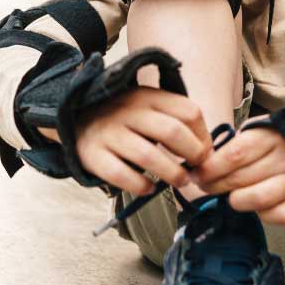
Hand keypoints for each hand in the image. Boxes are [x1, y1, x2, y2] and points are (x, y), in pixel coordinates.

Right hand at [75, 87, 212, 195]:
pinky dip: (140, 186)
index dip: (203, 136)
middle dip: (192, 155)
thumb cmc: (123, 119)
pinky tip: (149, 188)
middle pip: (171, 132)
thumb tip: (208, 150)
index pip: (188, 111)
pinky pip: (121, 174)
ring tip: (179, 181)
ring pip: (148, 156)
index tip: (205, 154)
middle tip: (196, 170)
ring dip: (171, 174)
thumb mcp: (148, 107)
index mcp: (147, 96)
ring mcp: (109, 132)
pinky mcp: (93, 154)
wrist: (76, 119)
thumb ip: (176, 120)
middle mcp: (128, 111)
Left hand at [191, 115, 284, 224]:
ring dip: (237, 201)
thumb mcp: (259, 130)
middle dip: (215, 185)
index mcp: (269, 137)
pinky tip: (257, 206)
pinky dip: (264, 214)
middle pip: (241, 179)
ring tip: (231, 197)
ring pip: (258, 199)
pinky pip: (280, 215)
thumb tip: (205, 163)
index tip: (198, 173)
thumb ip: (235, 145)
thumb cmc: (281, 138)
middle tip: (206, 186)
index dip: (211, 168)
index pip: (233, 155)